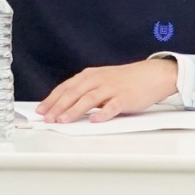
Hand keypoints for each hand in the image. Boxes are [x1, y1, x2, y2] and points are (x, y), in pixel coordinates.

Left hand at [38, 58, 180, 122]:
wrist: (153, 75)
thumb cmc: (127, 80)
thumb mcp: (103, 80)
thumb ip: (86, 90)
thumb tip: (65, 106)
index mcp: (91, 75)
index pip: (66, 87)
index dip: (52, 99)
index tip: (41, 110)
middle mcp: (100, 79)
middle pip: (74, 93)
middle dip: (58, 106)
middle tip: (47, 118)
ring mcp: (113, 88)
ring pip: (89, 99)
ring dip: (74, 110)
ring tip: (63, 120)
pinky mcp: (126, 98)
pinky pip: (112, 106)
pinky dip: (102, 114)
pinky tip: (94, 120)